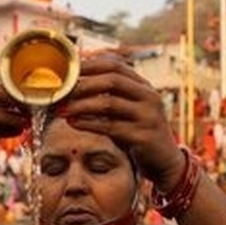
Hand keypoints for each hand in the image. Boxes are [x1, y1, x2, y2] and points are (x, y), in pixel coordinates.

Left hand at [59, 55, 185, 189]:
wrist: (164, 159)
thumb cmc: (139, 131)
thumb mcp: (130, 109)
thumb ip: (111, 95)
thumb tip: (76, 82)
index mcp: (144, 86)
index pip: (116, 65)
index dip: (90, 65)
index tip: (68, 71)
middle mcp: (149, 97)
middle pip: (112, 80)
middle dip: (83, 84)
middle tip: (62, 91)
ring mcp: (148, 116)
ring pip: (109, 104)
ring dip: (81, 105)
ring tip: (62, 109)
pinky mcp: (143, 136)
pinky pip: (110, 127)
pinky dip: (88, 124)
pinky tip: (73, 122)